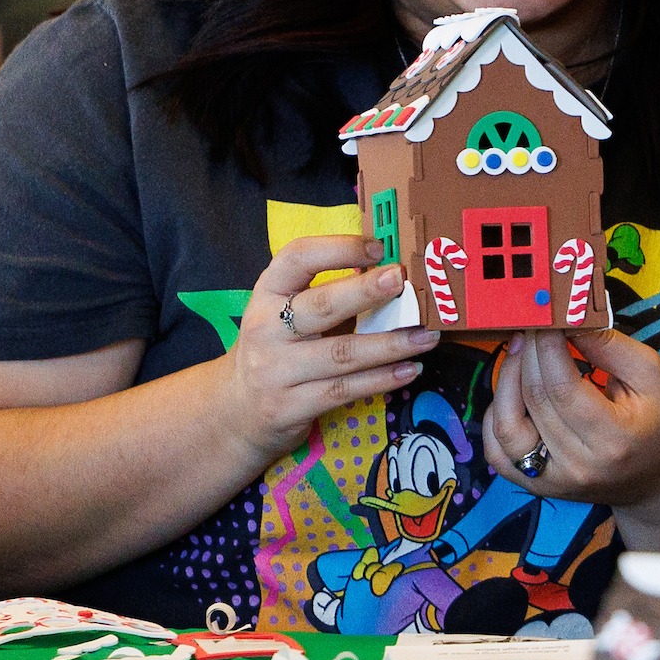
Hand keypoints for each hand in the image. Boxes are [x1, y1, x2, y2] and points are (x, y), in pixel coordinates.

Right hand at [223, 235, 437, 459]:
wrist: (233, 412)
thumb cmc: (275, 350)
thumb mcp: (284, 315)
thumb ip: (325, 293)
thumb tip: (388, 272)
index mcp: (266, 294)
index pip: (297, 258)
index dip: (338, 248)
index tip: (378, 248)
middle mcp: (266, 329)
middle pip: (321, 306)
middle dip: (365, 291)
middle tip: (403, 281)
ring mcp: (275, 371)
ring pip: (342, 354)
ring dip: (390, 344)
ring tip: (426, 336)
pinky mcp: (289, 407)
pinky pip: (344, 390)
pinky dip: (381, 380)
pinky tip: (409, 370)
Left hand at [480, 328, 659, 550]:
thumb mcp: (652, 375)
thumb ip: (610, 346)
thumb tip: (567, 320)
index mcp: (614, 439)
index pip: (562, 386)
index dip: (547, 345)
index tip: (547, 316)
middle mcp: (579, 465)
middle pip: (534, 399)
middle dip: (528, 353)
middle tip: (532, 324)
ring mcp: (553, 481)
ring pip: (505, 425)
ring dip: (505, 380)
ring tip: (520, 352)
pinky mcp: (537, 486)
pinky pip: (496, 451)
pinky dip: (496, 417)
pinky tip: (512, 393)